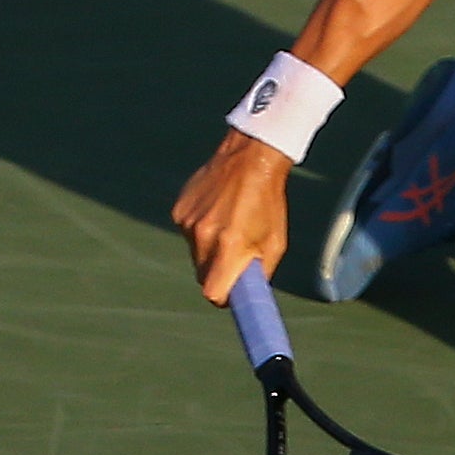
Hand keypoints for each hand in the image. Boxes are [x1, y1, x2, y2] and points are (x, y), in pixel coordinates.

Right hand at [171, 130, 292, 304]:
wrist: (249, 158)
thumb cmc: (267, 201)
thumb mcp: (275, 242)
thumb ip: (260, 272)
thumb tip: (251, 293)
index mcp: (230, 246)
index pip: (213, 292)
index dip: (223, 297)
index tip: (231, 293)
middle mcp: (204, 236)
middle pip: (203, 276)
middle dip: (217, 273)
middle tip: (234, 257)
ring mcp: (188, 223)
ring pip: (195, 255)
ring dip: (209, 250)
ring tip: (228, 225)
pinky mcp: (179, 211)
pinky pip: (188, 234)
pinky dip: (200, 231)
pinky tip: (217, 211)